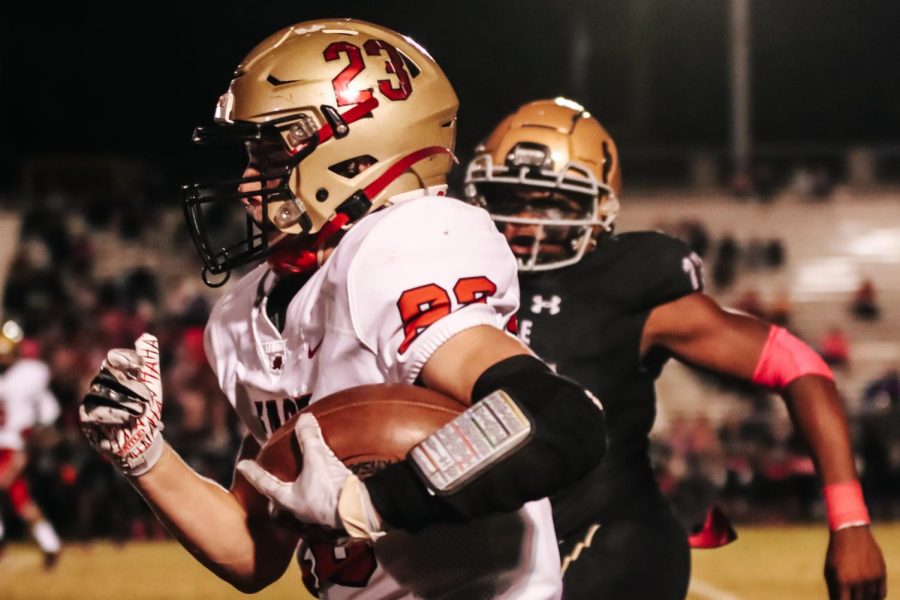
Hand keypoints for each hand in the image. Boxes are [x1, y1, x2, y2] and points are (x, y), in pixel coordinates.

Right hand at [79, 333, 164, 475]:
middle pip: (109, 376)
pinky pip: (93, 411)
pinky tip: (124, 420)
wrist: (142, 441)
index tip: (141, 366)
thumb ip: (149, 361)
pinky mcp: (86, 417)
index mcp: (116, 373)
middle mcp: (101, 383)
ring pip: (101, 393)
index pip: (115, 358)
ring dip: (123, 403)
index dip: (126, 358)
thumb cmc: (147, 411)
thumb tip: (146, 336)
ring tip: (139, 412)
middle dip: (131, 387)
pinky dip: (111, 415)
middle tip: (147, 401)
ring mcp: (92, 400)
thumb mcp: (152, 385)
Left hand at [236, 413, 351, 530]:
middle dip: (273, 496)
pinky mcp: (329, 524)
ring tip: (298, 491)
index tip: (241, 465)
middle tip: (271, 486)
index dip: (253, 472)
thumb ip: (309, 438)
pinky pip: (316, 514)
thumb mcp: (318, 459)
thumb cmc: (331, 490)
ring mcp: (312, 522)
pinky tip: (322, 499)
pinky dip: (314, 505)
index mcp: (287, 500)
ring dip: (294, 501)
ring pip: (296, 511)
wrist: (359, 513)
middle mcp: (296, 514)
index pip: (264, 483)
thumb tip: (305, 417)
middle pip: (278, 505)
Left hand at [824, 526, 886, 599]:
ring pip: (870, 599)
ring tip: (858, 594)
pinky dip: (876, 597)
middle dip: (853, 599)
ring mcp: (871, 577)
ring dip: (864, 599)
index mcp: (842, 580)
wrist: (850, 532)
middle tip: (849, 594)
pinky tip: (869, 594)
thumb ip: (834, 590)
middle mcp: (858, 580)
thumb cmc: (836, 554)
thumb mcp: (829, 571)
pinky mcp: (881, 573)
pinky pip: (881, 594)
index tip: (843, 599)